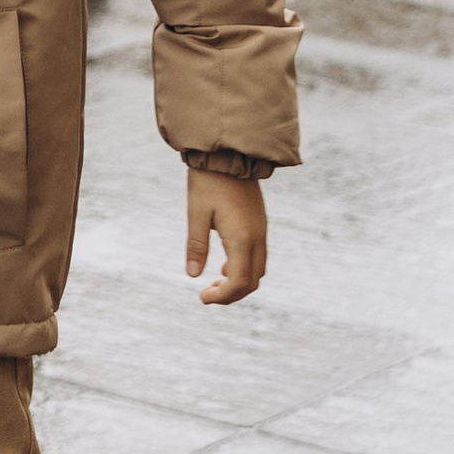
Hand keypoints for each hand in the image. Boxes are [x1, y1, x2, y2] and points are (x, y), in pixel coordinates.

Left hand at [187, 168, 267, 305]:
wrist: (229, 155)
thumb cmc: (208, 182)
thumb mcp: (197, 214)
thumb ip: (196, 245)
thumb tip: (192, 275)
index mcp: (242, 238)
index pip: (239, 281)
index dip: (223, 297)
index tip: (203, 298)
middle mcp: (257, 238)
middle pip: (252, 281)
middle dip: (232, 294)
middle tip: (207, 295)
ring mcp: (261, 231)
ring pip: (258, 270)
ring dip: (239, 282)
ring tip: (214, 283)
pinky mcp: (259, 225)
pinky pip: (258, 257)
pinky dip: (244, 268)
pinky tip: (224, 266)